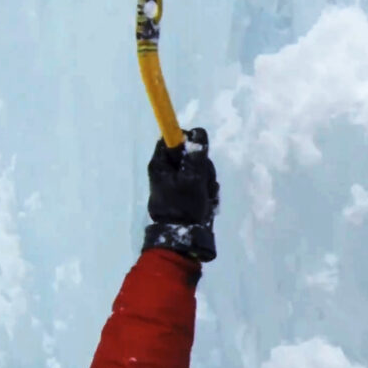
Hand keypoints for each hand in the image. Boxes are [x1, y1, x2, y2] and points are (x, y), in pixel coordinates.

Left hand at [144, 128, 218, 261]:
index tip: (199, 151)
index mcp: (160, 164)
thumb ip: (196, 153)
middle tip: (204, 178)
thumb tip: (198, 131)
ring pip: (197, 168)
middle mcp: (166, 170)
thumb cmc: (184, 205)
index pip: (172, 138)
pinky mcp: (185, 192)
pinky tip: (207, 200)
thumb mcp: (193, 177)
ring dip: (206, 179)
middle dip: (202, 165)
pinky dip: (205, 189)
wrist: (182, 236)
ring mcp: (175, 182)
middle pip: (188, 153)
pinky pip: (199, 182)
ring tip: (206, 194)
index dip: (188, 141)